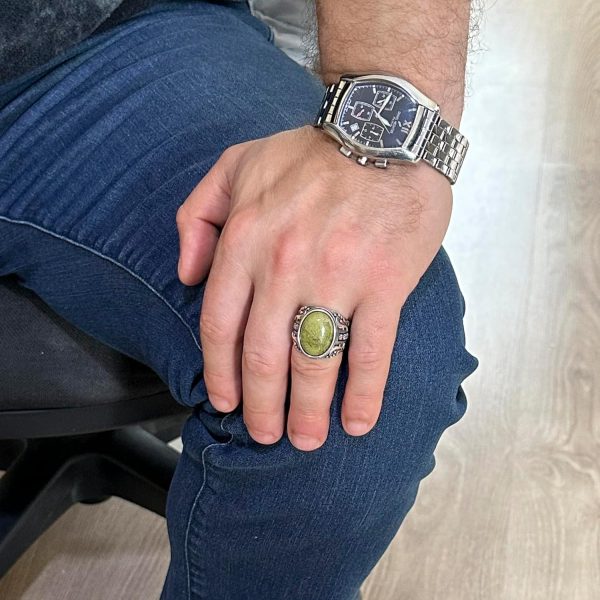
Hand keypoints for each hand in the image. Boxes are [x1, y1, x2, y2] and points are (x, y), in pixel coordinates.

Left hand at [176, 124, 451, 450]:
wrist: (383, 129)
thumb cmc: (310, 152)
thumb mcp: (235, 165)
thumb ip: (196, 216)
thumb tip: (185, 275)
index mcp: (245, 241)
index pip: (220, 326)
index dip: (221, 374)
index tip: (226, 404)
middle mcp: (284, 265)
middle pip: (263, 356)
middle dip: (261, 407)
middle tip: (265, 436)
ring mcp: (336, 277)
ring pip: (313, 363)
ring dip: (307, 412)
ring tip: (306, 440)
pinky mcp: (385, 283)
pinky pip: (371, 352)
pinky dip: (363, 395)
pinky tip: (359, 422)